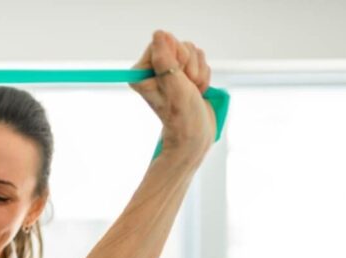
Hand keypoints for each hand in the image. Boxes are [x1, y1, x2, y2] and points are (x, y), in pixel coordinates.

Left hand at [130, 30, 215, 158]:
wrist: (195, 135)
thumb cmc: (182, 116)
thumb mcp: (174, 86)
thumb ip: (165, 60)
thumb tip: (159, 34)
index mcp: (141, 73)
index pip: (162, 42)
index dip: (177, 56)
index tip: (179, 77)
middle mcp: (153, 71)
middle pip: (180, 45)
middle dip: (190, 65)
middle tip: (187, 86)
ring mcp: (170, 72)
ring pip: (193, 52)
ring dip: (198, 72)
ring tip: (193, 91)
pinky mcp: (184, 74)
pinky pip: (201, 61)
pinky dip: (204, 76)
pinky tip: (198, 91)